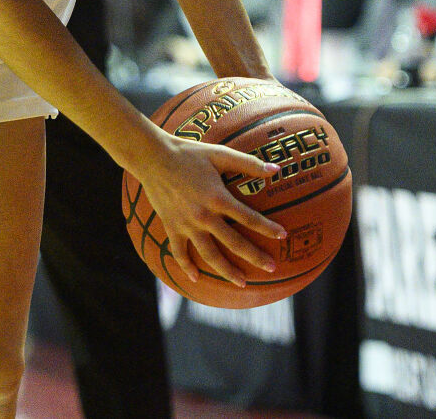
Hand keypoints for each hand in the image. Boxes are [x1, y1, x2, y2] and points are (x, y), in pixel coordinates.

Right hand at [135, 134, 285, 287]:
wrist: (152, 156)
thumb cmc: (188, 153)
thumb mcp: (219, 154)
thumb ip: (248, 163)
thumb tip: (276, 169)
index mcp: (218, 198)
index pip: (249, 218)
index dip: (268, 228)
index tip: (283, 236)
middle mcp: (204, 216)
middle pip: (234, 243)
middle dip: (255, 257)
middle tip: (271, 267)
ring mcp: (187, 224)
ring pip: (210, 254)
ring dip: (227, 271)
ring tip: (242, 282)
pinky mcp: (171, 226)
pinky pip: (179, 252)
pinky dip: (186, 267)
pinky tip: (196, 279)